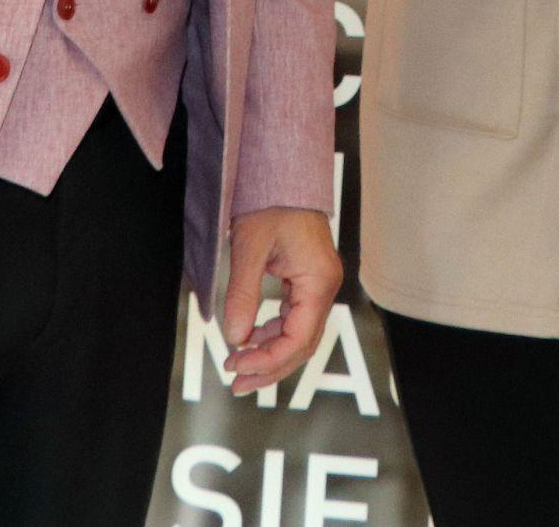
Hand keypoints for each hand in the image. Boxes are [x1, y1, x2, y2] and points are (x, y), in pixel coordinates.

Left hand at [223, 206, 345, 395]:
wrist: (283, 174)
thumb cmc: (270, 203)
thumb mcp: (249, 247)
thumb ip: (243, 294)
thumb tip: (234, 337)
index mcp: (318, 280)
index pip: (299, 338)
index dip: (269, 360)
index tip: (237, 365)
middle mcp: (324, 287)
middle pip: (303, 344)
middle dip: (270, 368)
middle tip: (236, 384)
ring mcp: (317, 285)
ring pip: (299, 335)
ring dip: (270, 355)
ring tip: (238, 369)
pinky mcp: (307, 281)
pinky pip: (294, 319)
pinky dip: (272, 334)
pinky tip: (250, 340)